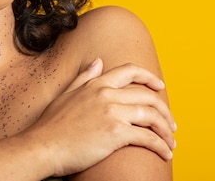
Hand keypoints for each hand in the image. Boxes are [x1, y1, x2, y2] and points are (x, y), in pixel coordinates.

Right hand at [25, 59, 175, 176]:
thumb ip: (84, 77)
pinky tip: (165, 153)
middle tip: (170, 124)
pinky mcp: (116, 133)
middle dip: (164, 111)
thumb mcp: (66, 94)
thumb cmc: (51, 125)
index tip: (160, 86)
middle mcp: (106, 94)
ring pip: (152, 116)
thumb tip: (99, 61)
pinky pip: (148, 137)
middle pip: (148, 97)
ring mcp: (112, 112)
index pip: (130, 71)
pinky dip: (161, 145)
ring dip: (166, 130)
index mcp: (96, 84)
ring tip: (170, 142)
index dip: (149, 77)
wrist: (43, 147)